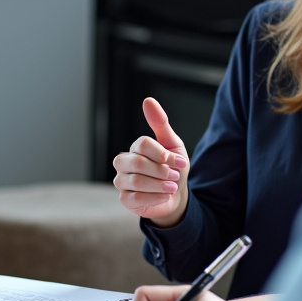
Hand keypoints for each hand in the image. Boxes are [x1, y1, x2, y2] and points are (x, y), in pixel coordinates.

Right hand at [112, 97, 189, 225]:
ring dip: (160, 185)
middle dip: (161, 171)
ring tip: (173, 187)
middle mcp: (124, 163)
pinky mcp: (124, 199)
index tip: (180, 161)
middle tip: (175, 176)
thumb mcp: (172, 144)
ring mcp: (121, 181)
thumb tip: (147, 100)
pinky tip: (165, 196)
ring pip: (136, 181)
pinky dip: (155, 197)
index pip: (142, 144)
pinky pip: (135, 198)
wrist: (176, 196)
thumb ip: (160, 123)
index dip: (163, 154)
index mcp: (135, 148)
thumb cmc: (172, 168)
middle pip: (136, 162)